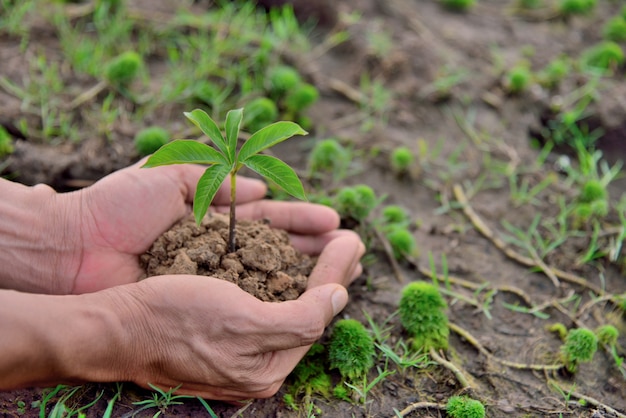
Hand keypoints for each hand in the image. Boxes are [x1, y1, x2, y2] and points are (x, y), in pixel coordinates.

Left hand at [63, 161, 343, 293]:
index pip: (268, 217)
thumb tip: (260, 188)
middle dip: (312, 248)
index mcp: (213, 214)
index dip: (301, 220)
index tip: (334, 221)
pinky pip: (242, 300)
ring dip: (303, 274)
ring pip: (266, 276)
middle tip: (351, 249)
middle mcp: (219, 247)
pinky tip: (302, 302)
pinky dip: (271, 301)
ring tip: (341, 272)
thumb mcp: (170, 174)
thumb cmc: (117, 206)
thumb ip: (217, 178)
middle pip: (276, 248)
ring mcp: (211, 276)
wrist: (73, 247)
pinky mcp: (198, 301)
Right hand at [98, 232, 363, 399]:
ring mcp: (237, 345)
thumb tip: (340, 299)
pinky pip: (261, 298)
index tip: (352, 238)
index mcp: (268, 367)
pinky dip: (280, 274)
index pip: (318, 314)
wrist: (116, 326)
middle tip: (350, 243)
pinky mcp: (220, 328)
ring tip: (330, 246)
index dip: (338, 273)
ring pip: (285, 302)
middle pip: (306, 310)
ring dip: (309, 270)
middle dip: (330, 273)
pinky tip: (287, 258)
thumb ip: (302, 319)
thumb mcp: (245, 324)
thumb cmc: (176, 321)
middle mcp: (257, 361)